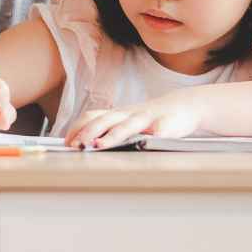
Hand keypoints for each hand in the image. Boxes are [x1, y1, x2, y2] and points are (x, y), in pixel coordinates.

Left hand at [64, 95, 202, 149]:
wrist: (184, 106)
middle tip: (78, 145)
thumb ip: (108, 128)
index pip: (92, 117)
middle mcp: (130, 114)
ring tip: (100, 145)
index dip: (78, 128)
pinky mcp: (168, 124)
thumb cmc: (151, 118)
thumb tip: (81, 142)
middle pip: (106, 120)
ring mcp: (148, 118)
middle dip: (89, 133)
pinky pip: (161, 130)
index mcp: (118, 114)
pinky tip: (150, 141)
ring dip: (113, 135)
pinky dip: (155, 135)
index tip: (68, 142)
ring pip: (129, 125)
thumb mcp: (126, 121)